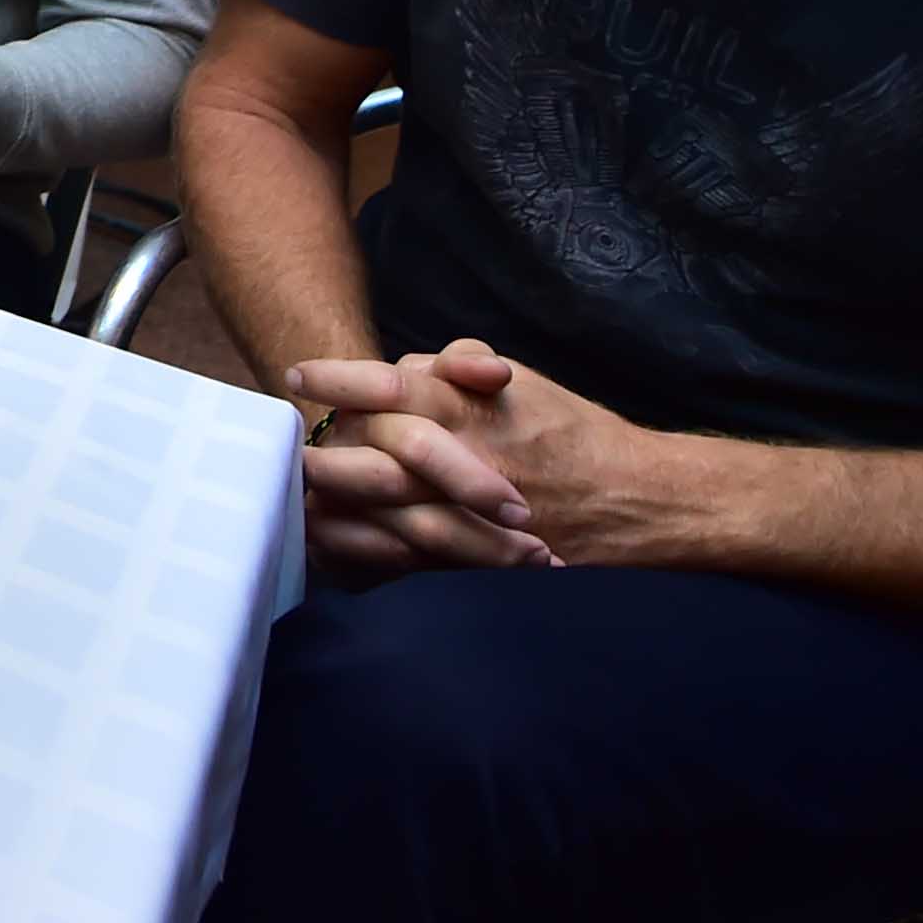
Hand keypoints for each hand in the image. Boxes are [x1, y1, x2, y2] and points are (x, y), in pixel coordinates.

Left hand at [287, 339, 686, 575]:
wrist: (638, 502)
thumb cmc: (577, 435)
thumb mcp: (524, 383)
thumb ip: (462, 366)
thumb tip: (409, 362)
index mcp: (471, 410)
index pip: (388, 384)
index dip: (336, 378)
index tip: (298, 374)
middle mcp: (461, 461)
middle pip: (371, 453)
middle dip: (321, 449)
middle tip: (284, 444)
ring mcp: (466, 515)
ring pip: (382, 509)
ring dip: (333, 503)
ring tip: (294, 494)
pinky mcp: (472, 560)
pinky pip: (405, 557)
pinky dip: (361, 550)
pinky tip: (327, 542)